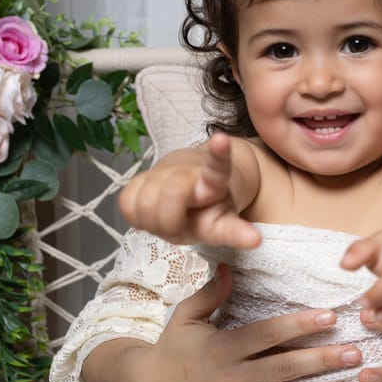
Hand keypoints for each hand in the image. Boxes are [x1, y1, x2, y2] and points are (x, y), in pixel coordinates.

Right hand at [99, 264, 362, 381]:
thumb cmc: (173, 347)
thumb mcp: (186, 315)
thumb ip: (211, 293)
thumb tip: (231, 266)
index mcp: (222, 348)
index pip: (267, 335)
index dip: (298, 325)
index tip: (329, 316)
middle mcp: (233, 378)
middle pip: (283, 369)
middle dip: (320, 361)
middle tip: (354, 354)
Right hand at [119, 134, 259, 247]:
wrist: (190, 187)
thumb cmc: (208, 212)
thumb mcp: (225, 223)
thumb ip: (235, 232)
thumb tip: (254, 240)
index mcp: (215, 180)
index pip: (217, 166)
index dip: (219, 154)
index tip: (221, 141)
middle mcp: (187, 171)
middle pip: (171, 194)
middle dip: (171, 221)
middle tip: (178, 225)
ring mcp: (162, 173)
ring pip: (145, 205)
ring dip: (153, 222)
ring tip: (167, 220)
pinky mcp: (141, 178)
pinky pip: (127, 204)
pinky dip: (135, 216)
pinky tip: (149, 215)